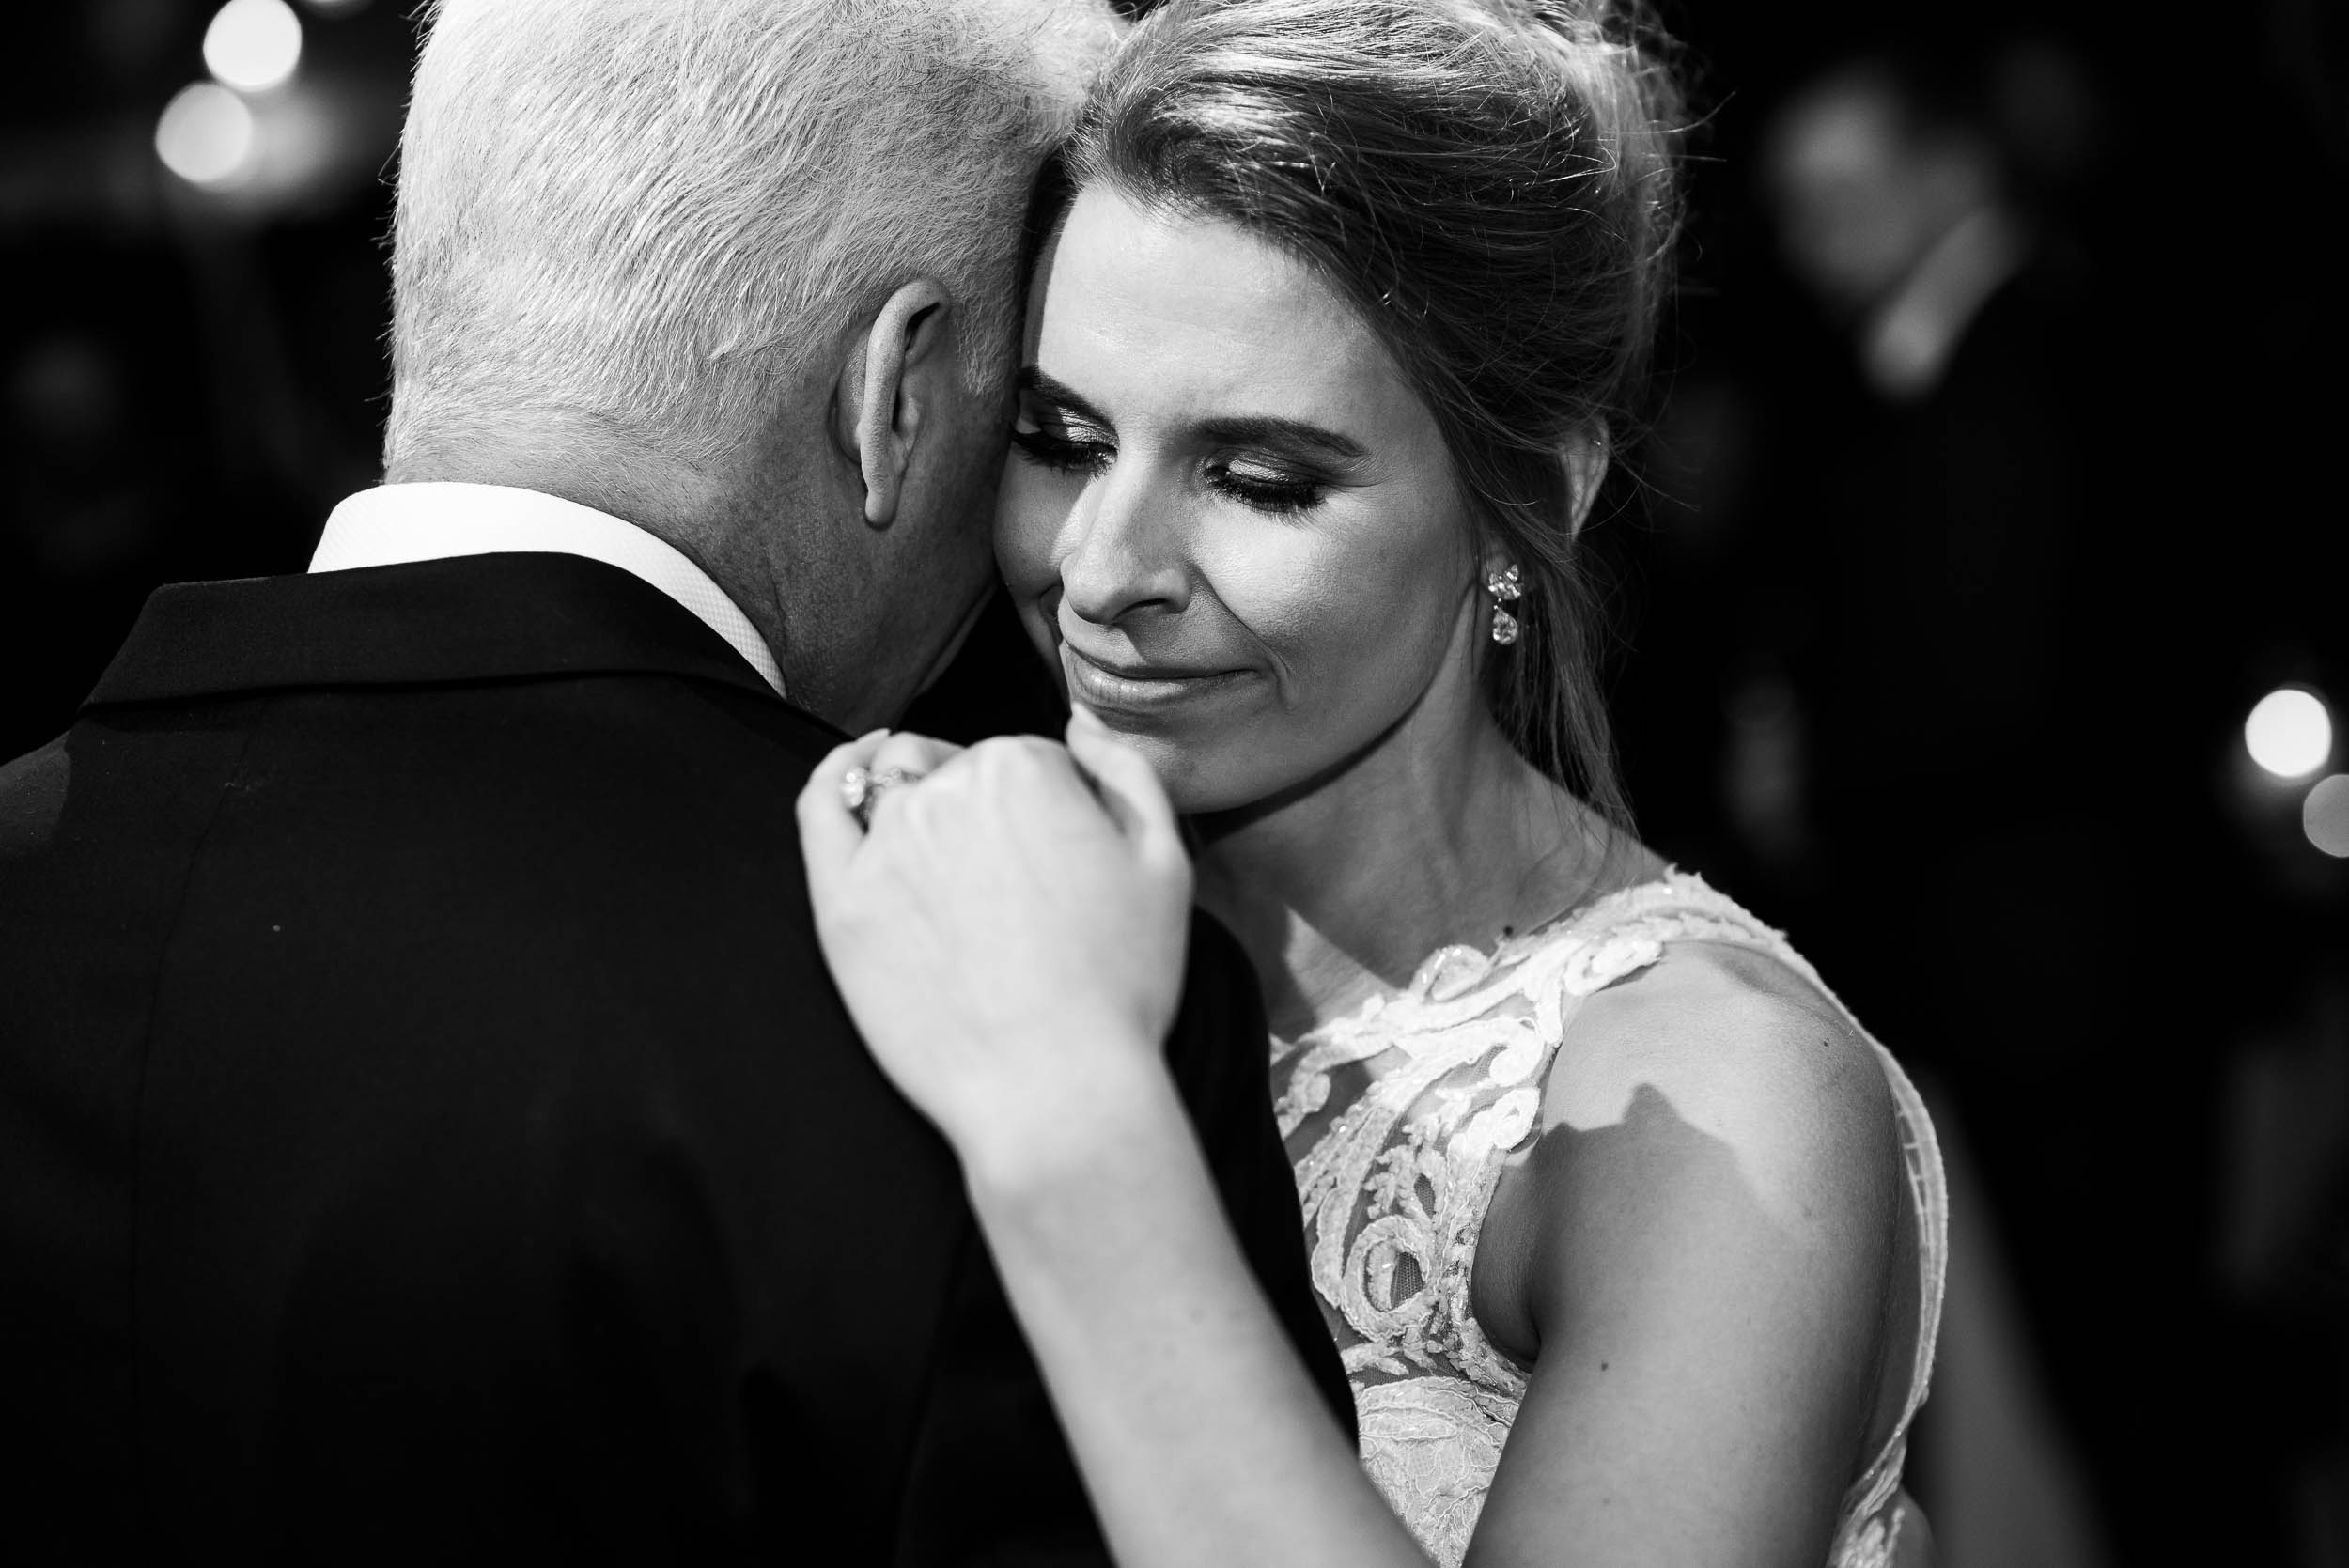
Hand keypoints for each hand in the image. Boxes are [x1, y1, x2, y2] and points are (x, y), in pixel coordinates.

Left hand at [797, 710, 1194, 1181]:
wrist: (1055, 1090)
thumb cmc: (1119, 986)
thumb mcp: (1166, 862)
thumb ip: (1124, 771)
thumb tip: (1080, 725)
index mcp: (1025, 768)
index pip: (1032, 761)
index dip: (1056, 815)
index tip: (1066, 869)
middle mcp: (947, 790)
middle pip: (963, 770)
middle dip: (990, 810)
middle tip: (1020, 892)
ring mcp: (885, 845)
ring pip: (900, 788)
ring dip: (926, 805)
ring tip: (959, 875)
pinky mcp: (841, 901)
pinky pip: (824, 808)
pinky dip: (837, 773)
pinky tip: (855, 766)